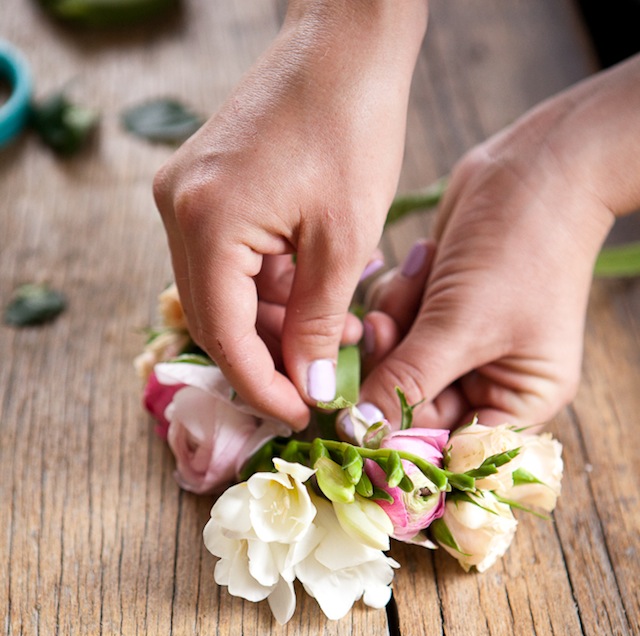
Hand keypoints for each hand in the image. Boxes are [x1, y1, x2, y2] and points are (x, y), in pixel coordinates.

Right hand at [153, 2, 426, 429]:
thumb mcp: (345, 241)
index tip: (301, 415)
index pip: (223, 336)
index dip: (262, 387)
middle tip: (318, 385)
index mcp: (206, 222)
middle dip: (268, 360)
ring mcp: (184, 195)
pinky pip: (227, 261)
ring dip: (272, 325)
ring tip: (333, 337)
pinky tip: (312, 299)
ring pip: (221, 294)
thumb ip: (320, 323)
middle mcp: (178, 210)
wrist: (344, 40)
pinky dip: (266, 289)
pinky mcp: (202, 187)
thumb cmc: (353, 125)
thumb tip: (311, 389)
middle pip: (214, 319)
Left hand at [354, 60, 639, 428]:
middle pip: (413, 408)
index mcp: (519, 401)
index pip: (451, 449)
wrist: (538, 163)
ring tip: (417, 281)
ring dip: (393, 326)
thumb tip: (359, 430)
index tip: (359, 429)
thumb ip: (407, 382)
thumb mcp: (462, 324)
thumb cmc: (521, 247)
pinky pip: (394, 327)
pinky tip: (421, 262)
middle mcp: (490, 380)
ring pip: (395, 365)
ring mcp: (461, 345)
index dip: (404, 443)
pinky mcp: (437, 312)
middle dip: (392, 367)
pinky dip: (396, 299)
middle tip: (382, 329)